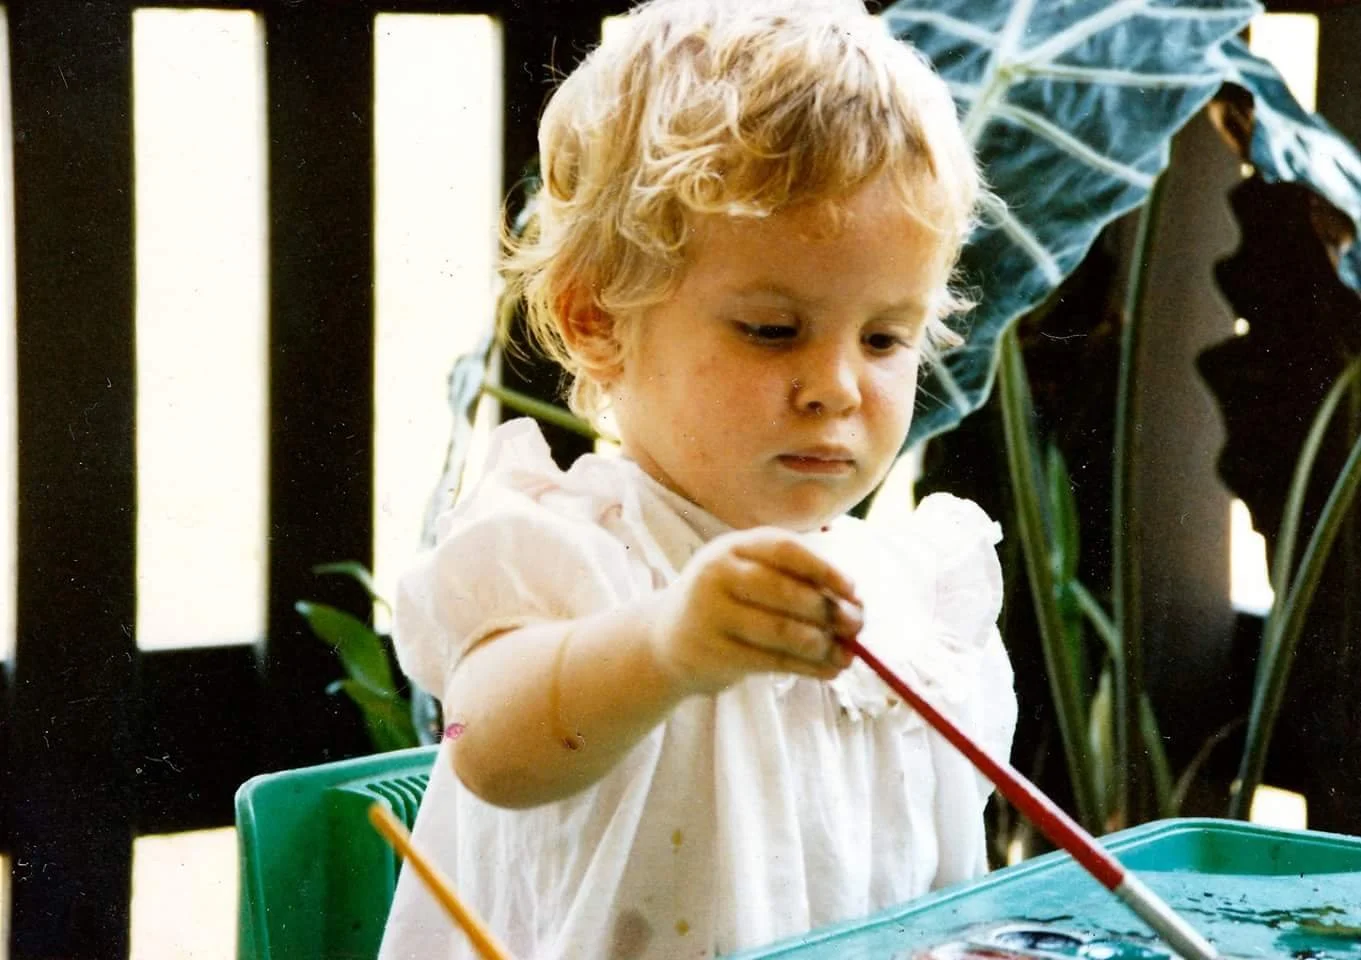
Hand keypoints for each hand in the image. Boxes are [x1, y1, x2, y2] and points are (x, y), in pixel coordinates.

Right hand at [645, 527, 863, 696]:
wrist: (667, 640)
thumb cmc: (725, 603)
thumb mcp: (748, 576)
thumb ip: (794, 581)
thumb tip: (854, 605)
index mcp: (733, 547)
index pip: (785, 550)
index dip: (824, 570)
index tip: (853, 590)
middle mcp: (718, 574)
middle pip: (786, 592)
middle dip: (829, 611)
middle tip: (856, 626)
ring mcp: (712, 614)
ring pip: (782, 631)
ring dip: (822, 645)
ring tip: (845, 655)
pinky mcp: (715, 652)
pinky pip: (773, 661)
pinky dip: (808, 667)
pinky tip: (828, 671)